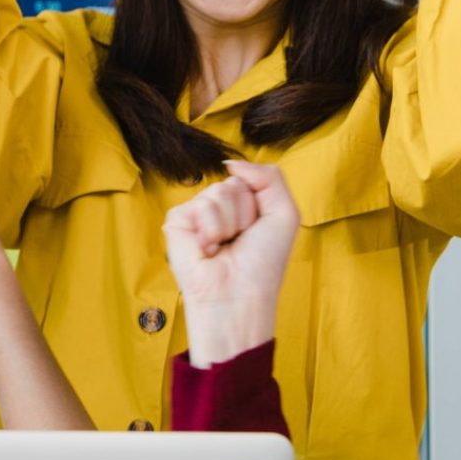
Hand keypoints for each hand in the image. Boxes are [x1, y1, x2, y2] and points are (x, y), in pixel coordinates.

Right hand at [162, 161, 299, 366]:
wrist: (237, 296)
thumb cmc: (261, 265)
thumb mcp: (284, 215)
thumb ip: (270, 178)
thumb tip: (232, 164)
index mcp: (242, 208)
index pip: (248, 180)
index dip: (259, 205)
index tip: (256, 232)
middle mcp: (218, 209)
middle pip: (233, 185)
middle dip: (244, 213)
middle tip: (238, 241)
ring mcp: (195, 215)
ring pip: (216, 193)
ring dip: (228, 224)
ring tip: (223, 247)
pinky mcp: (176, 222)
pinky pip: (197, 207)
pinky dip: (209, 230)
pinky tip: (207, 250)